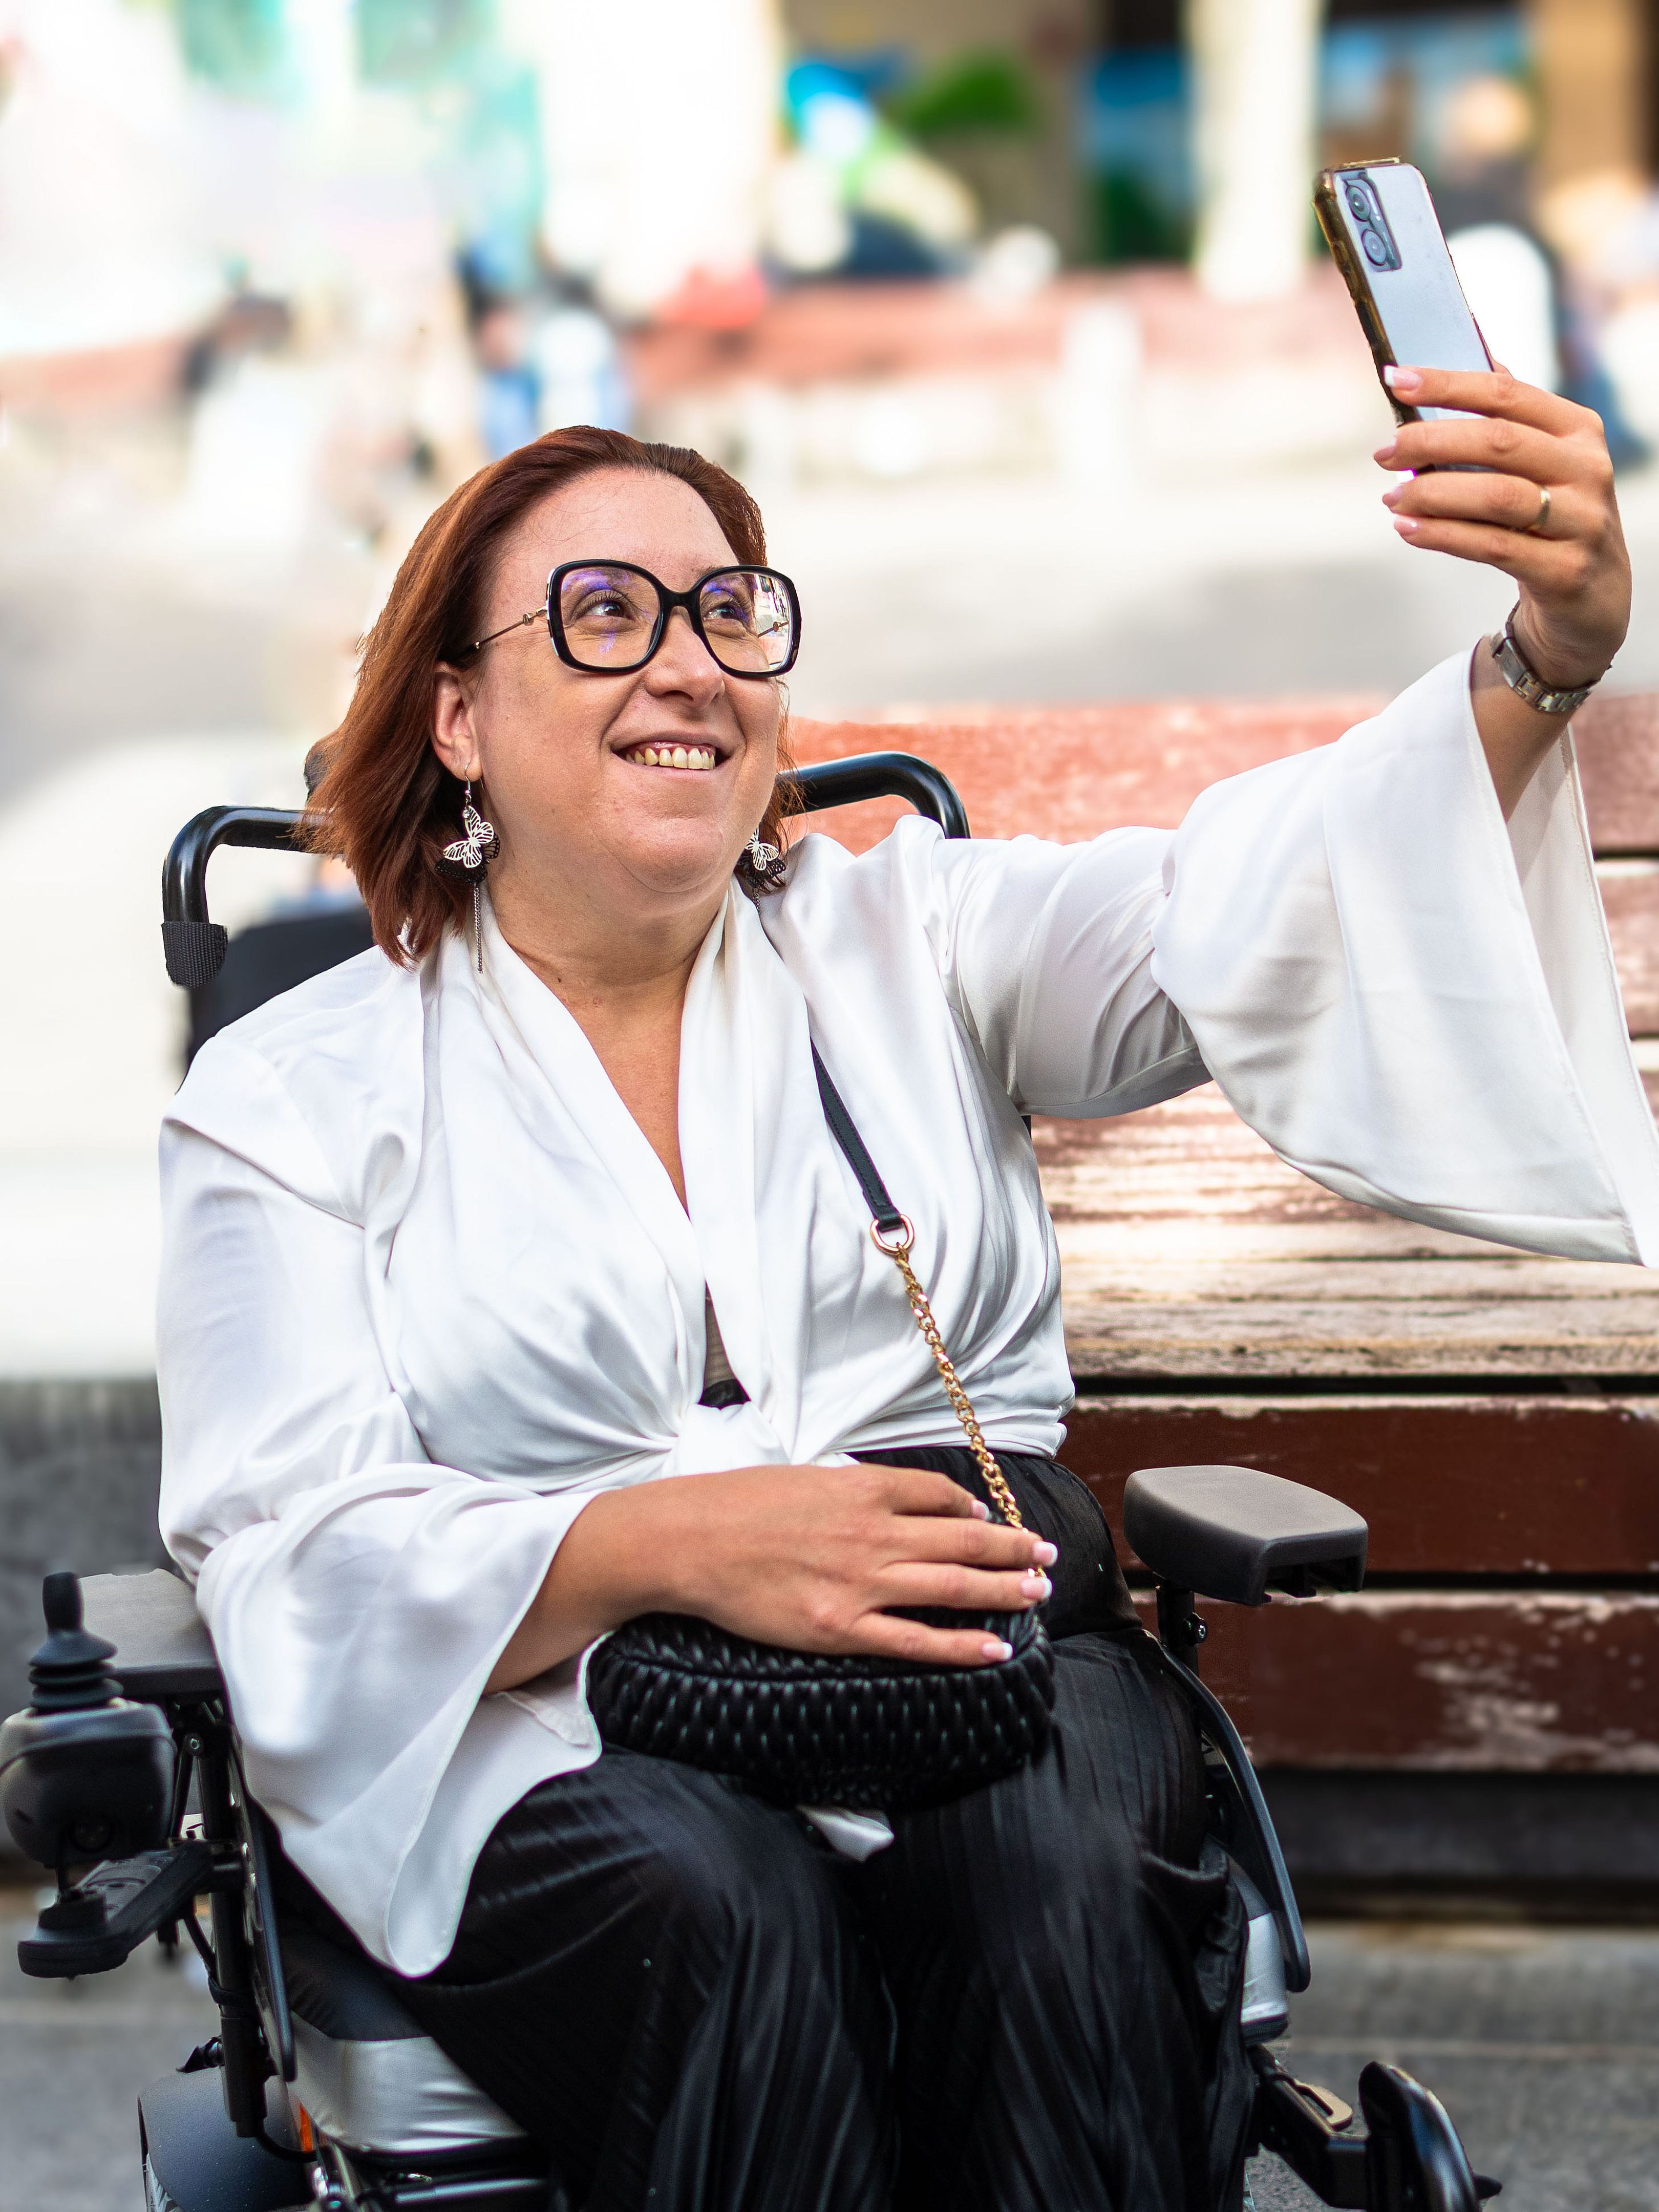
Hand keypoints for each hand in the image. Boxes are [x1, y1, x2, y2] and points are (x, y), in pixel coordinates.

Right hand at [654, 1461, 1054, 1666]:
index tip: (993, 1522)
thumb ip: (857, 1490)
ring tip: (1037, 1592)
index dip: (974, 1511)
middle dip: (1013, 1549)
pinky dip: (960, 1646)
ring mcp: (860, 1583)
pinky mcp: (840, 1628)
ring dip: (1004, 1590)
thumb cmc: (739, 1506)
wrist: (690, 1540)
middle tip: (1046, 1555)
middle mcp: (873, 1534)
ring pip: (952, 1588)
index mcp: (863, 1488)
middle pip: (962, 1541)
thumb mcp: (807, 1478)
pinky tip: (995, 1648)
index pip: (940, 1496)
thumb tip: (901, 1501)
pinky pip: (914, 1641)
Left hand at [1376, 363, 1629, 686]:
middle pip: (1498, 442)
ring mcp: (1580, 521)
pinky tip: (1407, 528)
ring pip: (1496, 497)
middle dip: (1430, 442)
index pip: (1507, 394)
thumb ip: (1508, 417)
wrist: (1594, 594)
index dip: (1447, 383)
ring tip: (1391, 497)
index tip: (1395, 379)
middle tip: (1384, 453)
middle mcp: (1586, 469)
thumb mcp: (1543, 462)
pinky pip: (1492, 547)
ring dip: (1432, 494)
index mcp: (1577, 430)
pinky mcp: (1564, 570)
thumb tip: (1465, 353)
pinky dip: (1442, 535)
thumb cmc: (1552, 516)